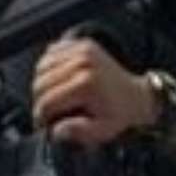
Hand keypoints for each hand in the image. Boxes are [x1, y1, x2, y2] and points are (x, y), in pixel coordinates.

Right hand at [31, 38, 157, 143]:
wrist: (137, 96)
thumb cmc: (118, 116)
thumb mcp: (102, 131)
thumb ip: (78, 132)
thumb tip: (55, 130)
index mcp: (86, 85)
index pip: (47, 102)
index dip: (41, 117)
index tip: (43, 125)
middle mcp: (83, 63)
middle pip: (41, 84)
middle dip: (39, 101)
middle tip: (45, 113)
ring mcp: (83, 50)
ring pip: (41, 67)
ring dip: (41, 84)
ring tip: (50, 97)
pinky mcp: (83, 43)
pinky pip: (51, 53)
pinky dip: (48, 67)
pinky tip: (56, 81)